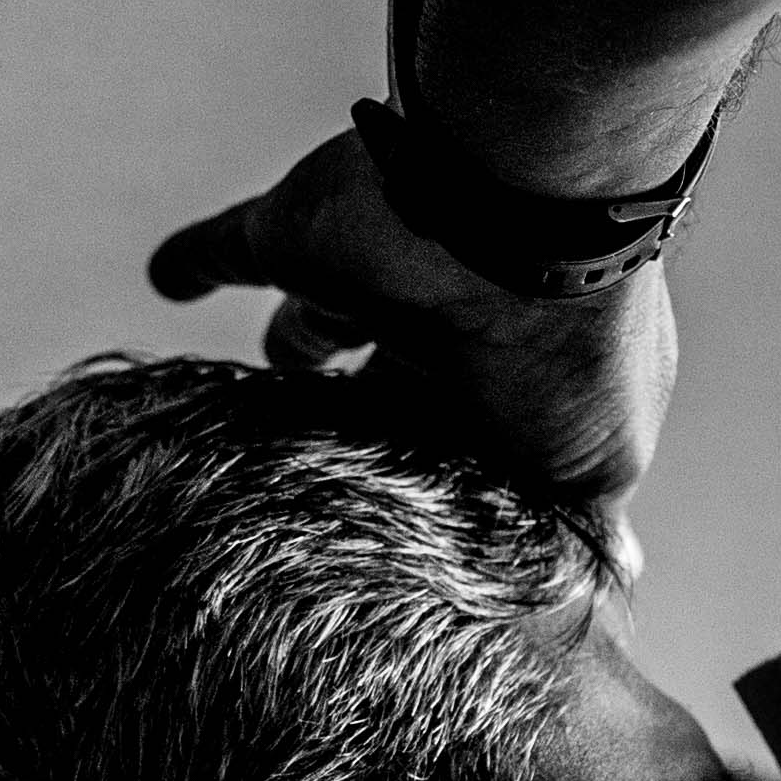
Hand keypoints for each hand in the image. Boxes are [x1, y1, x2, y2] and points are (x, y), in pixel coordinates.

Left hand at [147, 124, 675, 531]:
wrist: (510, 204)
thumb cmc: (563, 345)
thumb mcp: (596, 460)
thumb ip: (579, 517)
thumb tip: (612, 576)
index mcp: (511, 372)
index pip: (465, 435)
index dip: (438, 474)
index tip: (398, 534)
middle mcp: (440, 322)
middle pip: (387, 383)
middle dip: (360, 423)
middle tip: (319, 481)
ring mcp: (365, 273)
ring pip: (315, 318)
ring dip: (290, 350)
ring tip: (247, 409)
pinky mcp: (291, 234)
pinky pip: (223, 246)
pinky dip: (192, 261)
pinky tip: (168, 279)